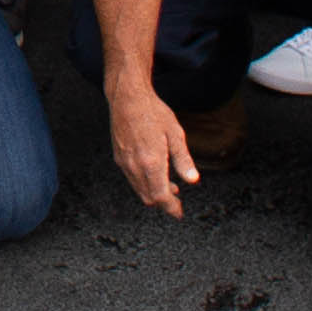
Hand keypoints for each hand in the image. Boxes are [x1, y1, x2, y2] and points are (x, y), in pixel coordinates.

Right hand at [107, 84, 198, 216]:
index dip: (171, 208)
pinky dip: (143, 184)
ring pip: (139, 190)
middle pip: (149, 197)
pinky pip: (132, 179)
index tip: (179, 213)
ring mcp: (124, 162)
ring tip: (169, 187)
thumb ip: (183, 160)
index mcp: (151, 162)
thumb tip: (193, 180)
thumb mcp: (175, 134)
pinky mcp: (119, 157)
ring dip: (153, 193)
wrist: (127, 97)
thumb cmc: (153, 112)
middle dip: (163, 203)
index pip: (161, 196)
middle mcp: (135, 165)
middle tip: (177, 200)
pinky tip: (153, 173)